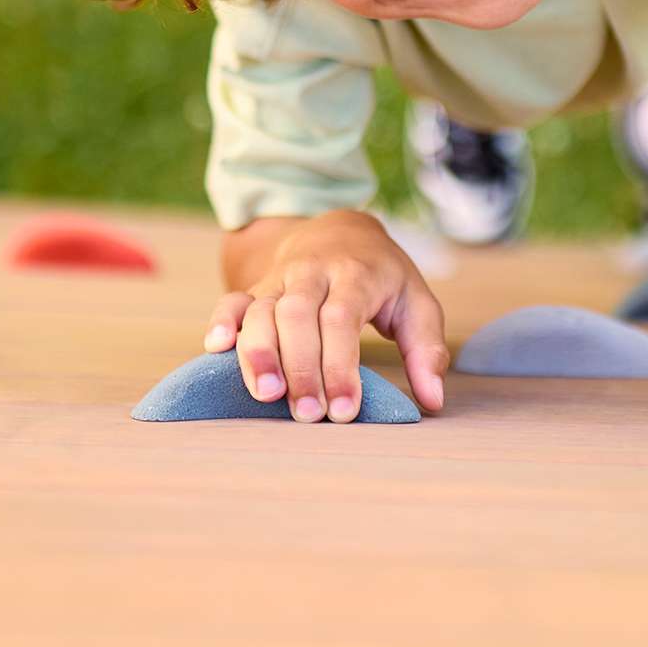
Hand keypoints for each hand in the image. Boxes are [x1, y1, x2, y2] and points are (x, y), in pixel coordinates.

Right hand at [200, 211, 448, 422]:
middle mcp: (313, 272)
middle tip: (308, 415)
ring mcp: (280, 279)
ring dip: (258, 353)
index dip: (340, 364)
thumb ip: (426, 349)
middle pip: (297, 315)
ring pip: (261, 310)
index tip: (344, 409)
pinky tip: (214, 349)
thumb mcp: (416, 302)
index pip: (342, 317)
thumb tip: (433, 400)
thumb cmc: (382, 277)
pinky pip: (231, 300)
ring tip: (266, 396)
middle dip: (300, 367)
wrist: (339, 231)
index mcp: (356, 274)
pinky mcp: (256, 287)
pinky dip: (220, 322)